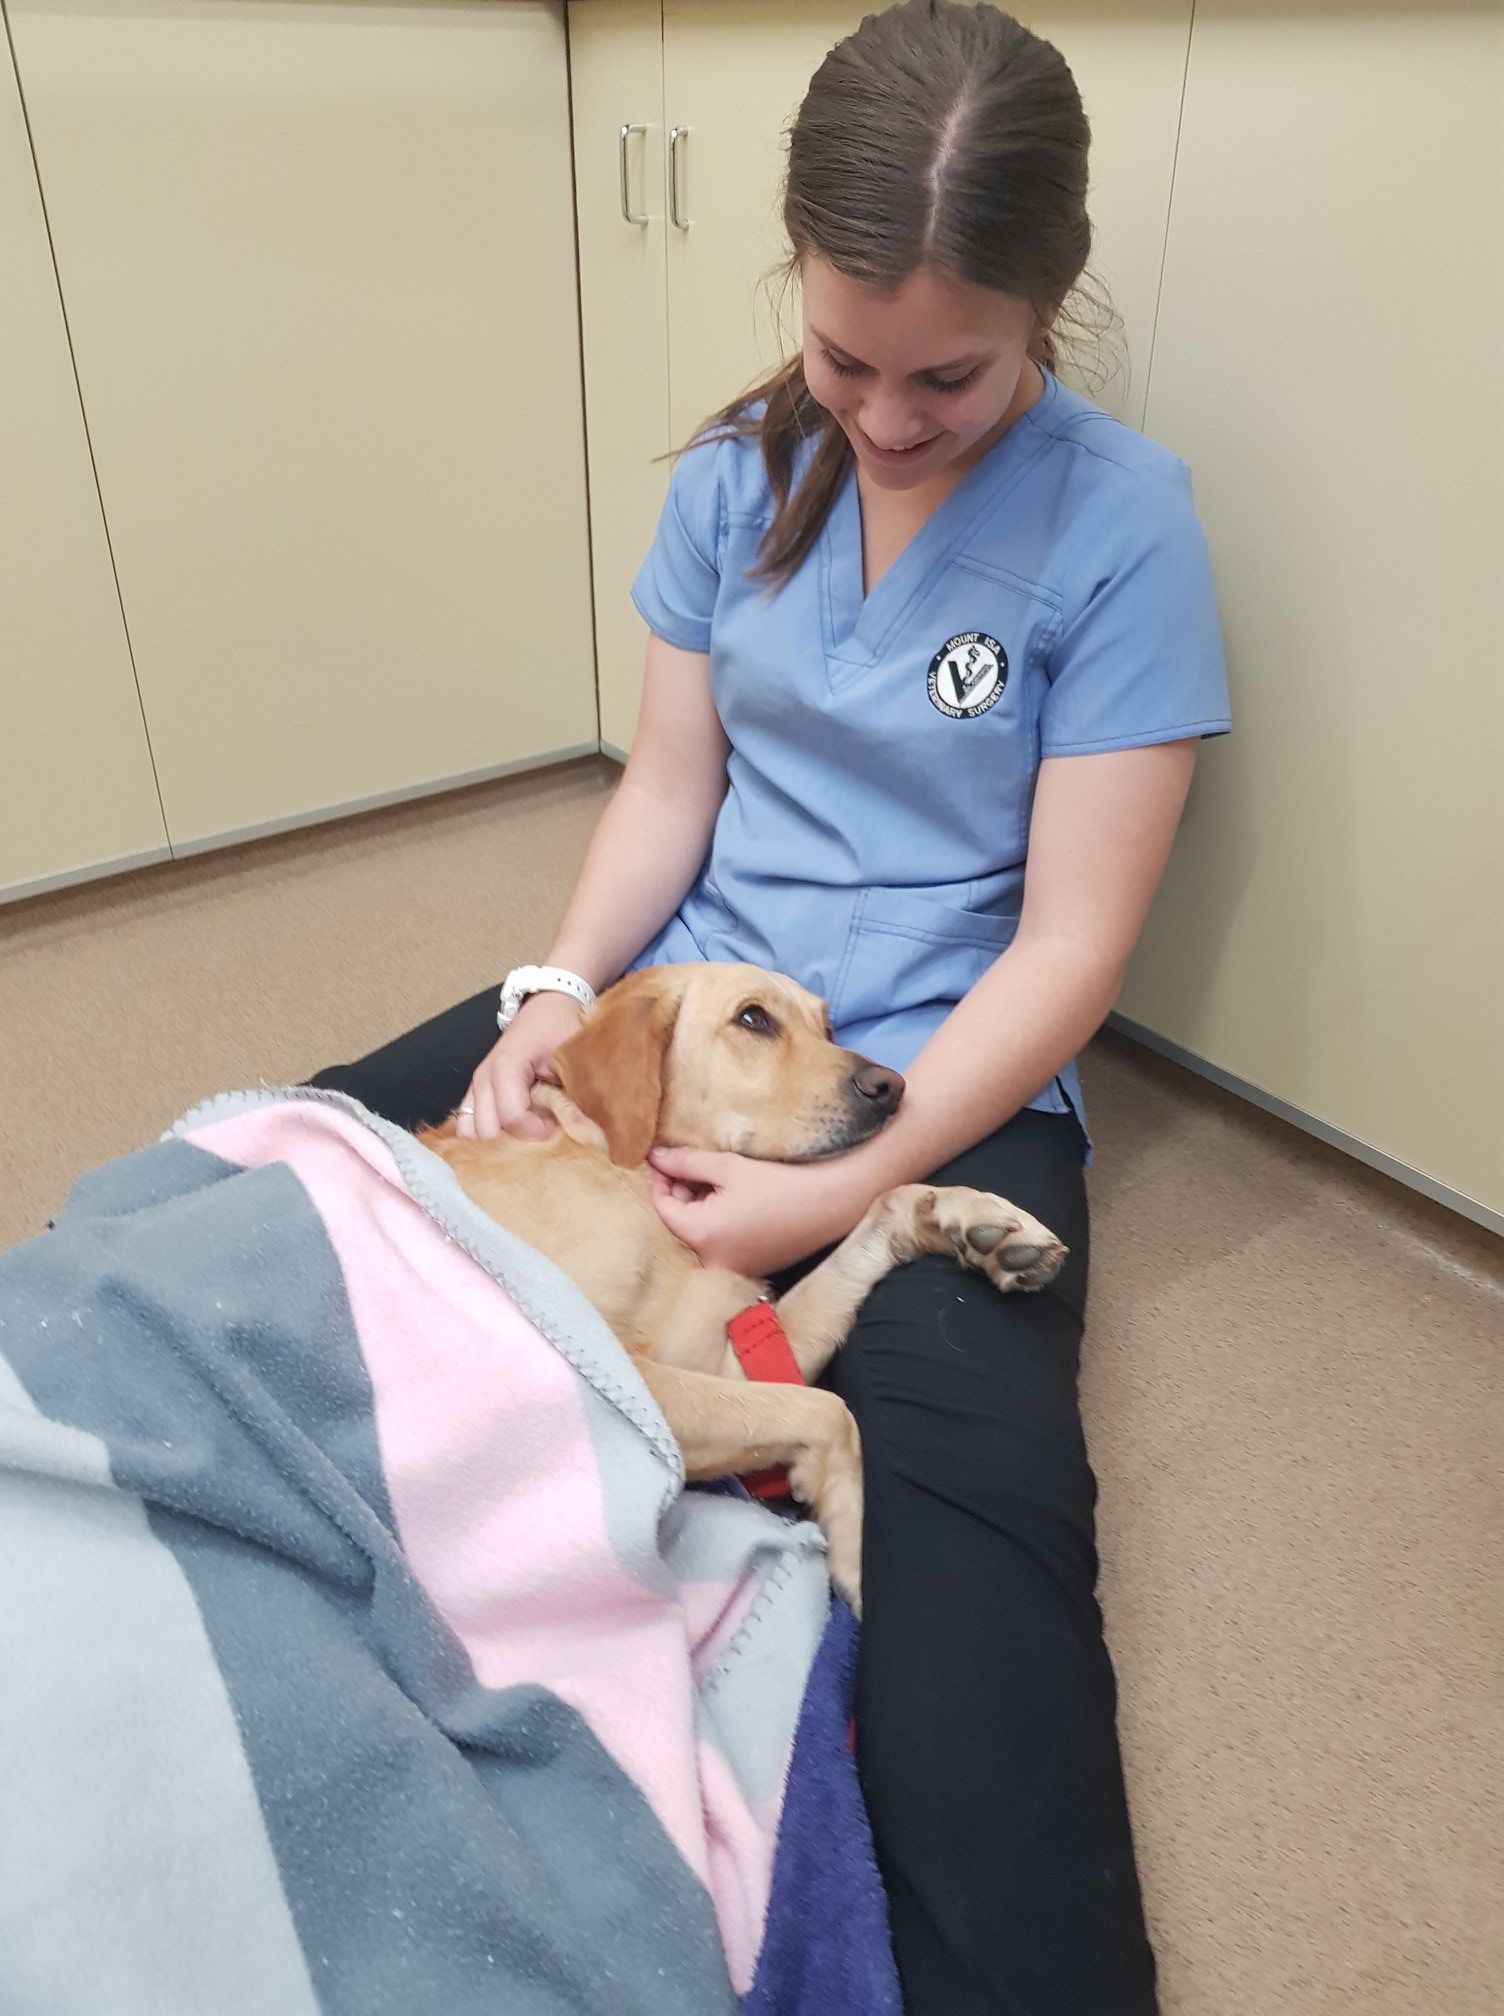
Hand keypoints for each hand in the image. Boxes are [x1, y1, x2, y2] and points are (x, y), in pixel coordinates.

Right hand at [455, 990, 585, 1140]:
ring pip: (472, 1132)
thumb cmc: (559, 1029)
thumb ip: (576, 1091)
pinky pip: (466, 1124)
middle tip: (541, 1124)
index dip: (537, 1130)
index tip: (555, 1123)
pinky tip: (511, 1125)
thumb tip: (582, 1125)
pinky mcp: (474, 1091)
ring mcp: (476, 1084)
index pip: (512, 1117)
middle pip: (489, 1130)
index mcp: (507, 1065)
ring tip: (526, 1124)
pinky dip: (486, 1131)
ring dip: (500, 1136)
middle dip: (517, 1136)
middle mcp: (484, 1076)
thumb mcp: (572, 1057)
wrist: (546, 1008)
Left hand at [647, 1145, 861, 1277]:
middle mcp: (712, 1260)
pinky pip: (721, 1244)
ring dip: (701, 1206)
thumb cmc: (780, 1183)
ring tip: (718, 1179)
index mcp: (702, 1236)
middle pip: (681, 1222)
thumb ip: (685, 1162)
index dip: (661, 1180)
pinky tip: (736, 1199)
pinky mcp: (749, 1268)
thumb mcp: (727, 1166)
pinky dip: (720, 1222)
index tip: (665, 1159)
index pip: (662, 1207)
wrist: (829, 1204)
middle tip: (694, 1164)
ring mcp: (732, 1268)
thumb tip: (655, 1157)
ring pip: (701, 1233)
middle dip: (683, 1192)